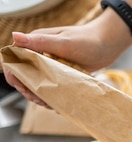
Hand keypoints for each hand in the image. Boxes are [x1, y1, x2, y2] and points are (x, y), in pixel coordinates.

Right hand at [2, 0, 131, 104]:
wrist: (108, 44)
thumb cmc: (88, 39)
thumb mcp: (65, 42)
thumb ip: (40, 42)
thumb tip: (15, 37)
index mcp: (36, 43)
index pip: (14, 59)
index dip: (14, 75)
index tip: (23, 88)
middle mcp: (39, 53)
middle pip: (23, 75)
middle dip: (28, 90)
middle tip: (41, 101)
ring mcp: (49, 64)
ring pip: (36, 83)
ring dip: (39, 96)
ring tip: (50, 105)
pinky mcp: (59, 72)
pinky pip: (49, 86)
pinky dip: (50, 96)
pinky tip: (57, 104)